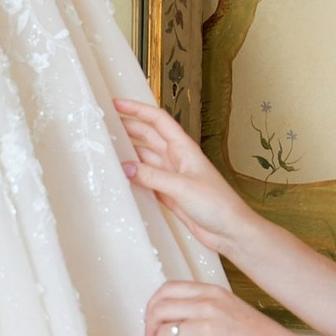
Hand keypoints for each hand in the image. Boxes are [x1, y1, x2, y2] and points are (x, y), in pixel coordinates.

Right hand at [115, 98, 246, 256]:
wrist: (230, 231)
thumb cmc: (218, 204)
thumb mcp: (182, 187)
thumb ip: (152, 176)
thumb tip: (125, 167)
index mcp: (184, 148)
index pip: (158, 120)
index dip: (138, 110)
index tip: (117, 104)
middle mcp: (177, 159)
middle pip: (148, 136)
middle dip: (128, 128)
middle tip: (105, 125)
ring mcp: (173, 177)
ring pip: (145, 159)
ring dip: (129, 154)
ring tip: (107, 150)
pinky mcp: (169, 194)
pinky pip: (147, 180)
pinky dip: (134, 178)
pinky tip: (121, 178)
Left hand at [143, 276, 285, 335]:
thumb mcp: (234, 310)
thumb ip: (209, 309)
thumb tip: (181, 320)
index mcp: (214, 293)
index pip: (169, 289)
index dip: (153, 305)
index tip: (151, 319)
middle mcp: (208, 305)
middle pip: (159, 309)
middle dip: (149, 327)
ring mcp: (207, 327)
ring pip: (163, 334)